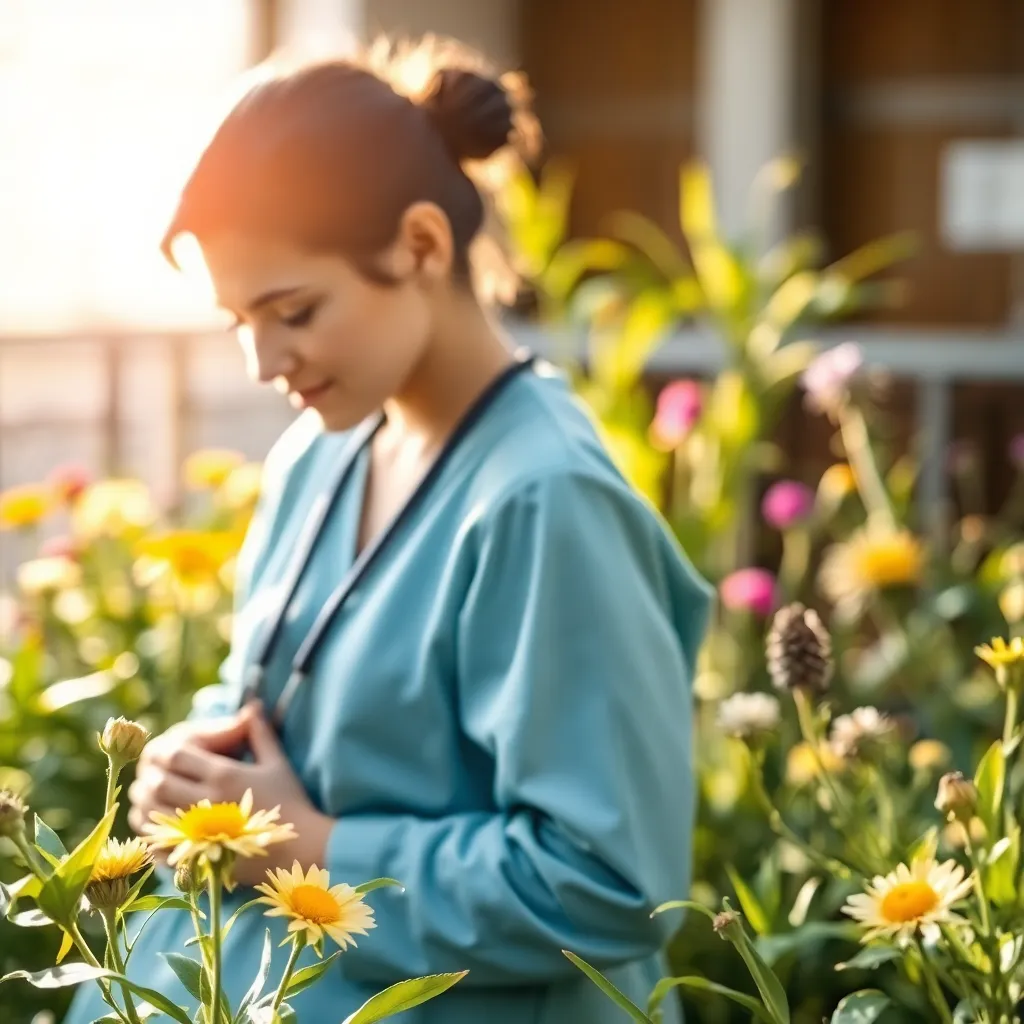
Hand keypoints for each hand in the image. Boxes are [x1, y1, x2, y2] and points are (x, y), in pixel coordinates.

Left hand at [128, 703, 331, 885]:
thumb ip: (260, 734)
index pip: (176, 755)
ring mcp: (197, 833)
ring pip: (149, 813)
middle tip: (151, 772)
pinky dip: (148, 832)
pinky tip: (155, 824)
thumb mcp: (277, 763)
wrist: (299, 849)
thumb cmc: (290, 802)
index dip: (165, 750)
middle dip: (149, 774)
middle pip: (156, 783)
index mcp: (224, 776)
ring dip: (143, 801)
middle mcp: (206, 803)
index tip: (169, 751)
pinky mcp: (194, 859)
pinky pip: (156, 843)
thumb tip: (252, 706)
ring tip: (149, 794)